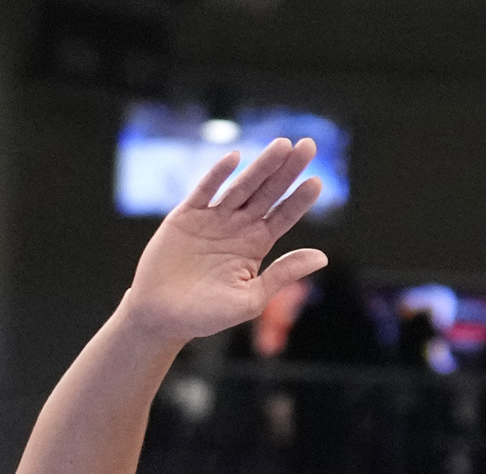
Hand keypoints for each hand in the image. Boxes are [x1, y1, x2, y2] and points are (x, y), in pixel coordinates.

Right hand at [121, 137, 327, 345]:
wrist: (163, 316)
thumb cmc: (208, 315)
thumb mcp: (252, 298)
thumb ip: (283, 274)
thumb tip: (322, 257)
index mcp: (255, 247)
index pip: (282, 217)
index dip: (299, 200)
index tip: (318, 181)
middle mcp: (237, 227)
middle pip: (267, 194)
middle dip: (287, 171)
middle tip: (308, 146)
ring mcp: (212, 218)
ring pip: (242, 186)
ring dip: (262, 166)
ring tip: (283, 146)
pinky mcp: (186, 215)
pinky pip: (204, 191)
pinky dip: (218, 175)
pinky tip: (236, 159)